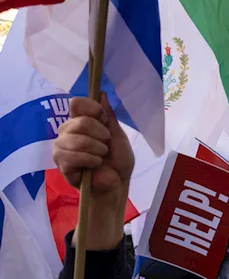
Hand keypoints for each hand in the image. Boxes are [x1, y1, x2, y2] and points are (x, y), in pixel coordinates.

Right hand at [52, 95, 133, 249]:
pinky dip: (89, 159)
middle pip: (80, 121)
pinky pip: (71, 155)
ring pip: (75, 138)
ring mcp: (61, 146)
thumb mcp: (118, 136)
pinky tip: (94, 165)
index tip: (105, 120)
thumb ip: (108, 116)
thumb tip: (101, 93)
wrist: (117, 184)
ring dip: (96, 149)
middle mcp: (68, 131)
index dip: (92, 109)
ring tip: (101, 157)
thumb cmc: (117, 161)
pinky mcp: (60, 162)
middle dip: (101, 134)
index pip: (77, 103)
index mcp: (81, 122)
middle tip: (106, 146)